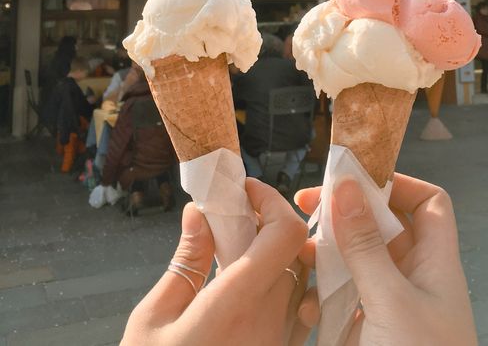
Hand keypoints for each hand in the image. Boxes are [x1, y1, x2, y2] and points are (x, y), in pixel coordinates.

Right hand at [122, 180, 310, 345]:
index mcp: (236, 307)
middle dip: (272, 219)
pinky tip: (252, 281)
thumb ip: (184, 262)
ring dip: (280, 251)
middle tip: (238, 212)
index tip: (244, 189)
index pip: (286, 235)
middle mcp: (270, 324)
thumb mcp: (152, 321)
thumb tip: (199, 213)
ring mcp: (281, 344)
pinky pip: (298, 308)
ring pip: (302, 277)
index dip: (271, 201)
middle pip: (298, 250)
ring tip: (242, 244)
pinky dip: (283, 282)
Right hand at [295, 174, 476, 345]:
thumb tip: (347, 185)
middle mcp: (413, 280)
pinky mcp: (362, 332)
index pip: (427, 204)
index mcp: (435, 265)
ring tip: (295, 247)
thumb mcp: (391, 302)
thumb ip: (366, 246)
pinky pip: (340, 296)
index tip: (355, 178)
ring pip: (356, 260)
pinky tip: (302, 294)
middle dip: (347, 212)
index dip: (397, 184)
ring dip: (326, 251)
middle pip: (383, 227)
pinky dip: (318, 290)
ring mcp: (386, 306)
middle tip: (306, 203)